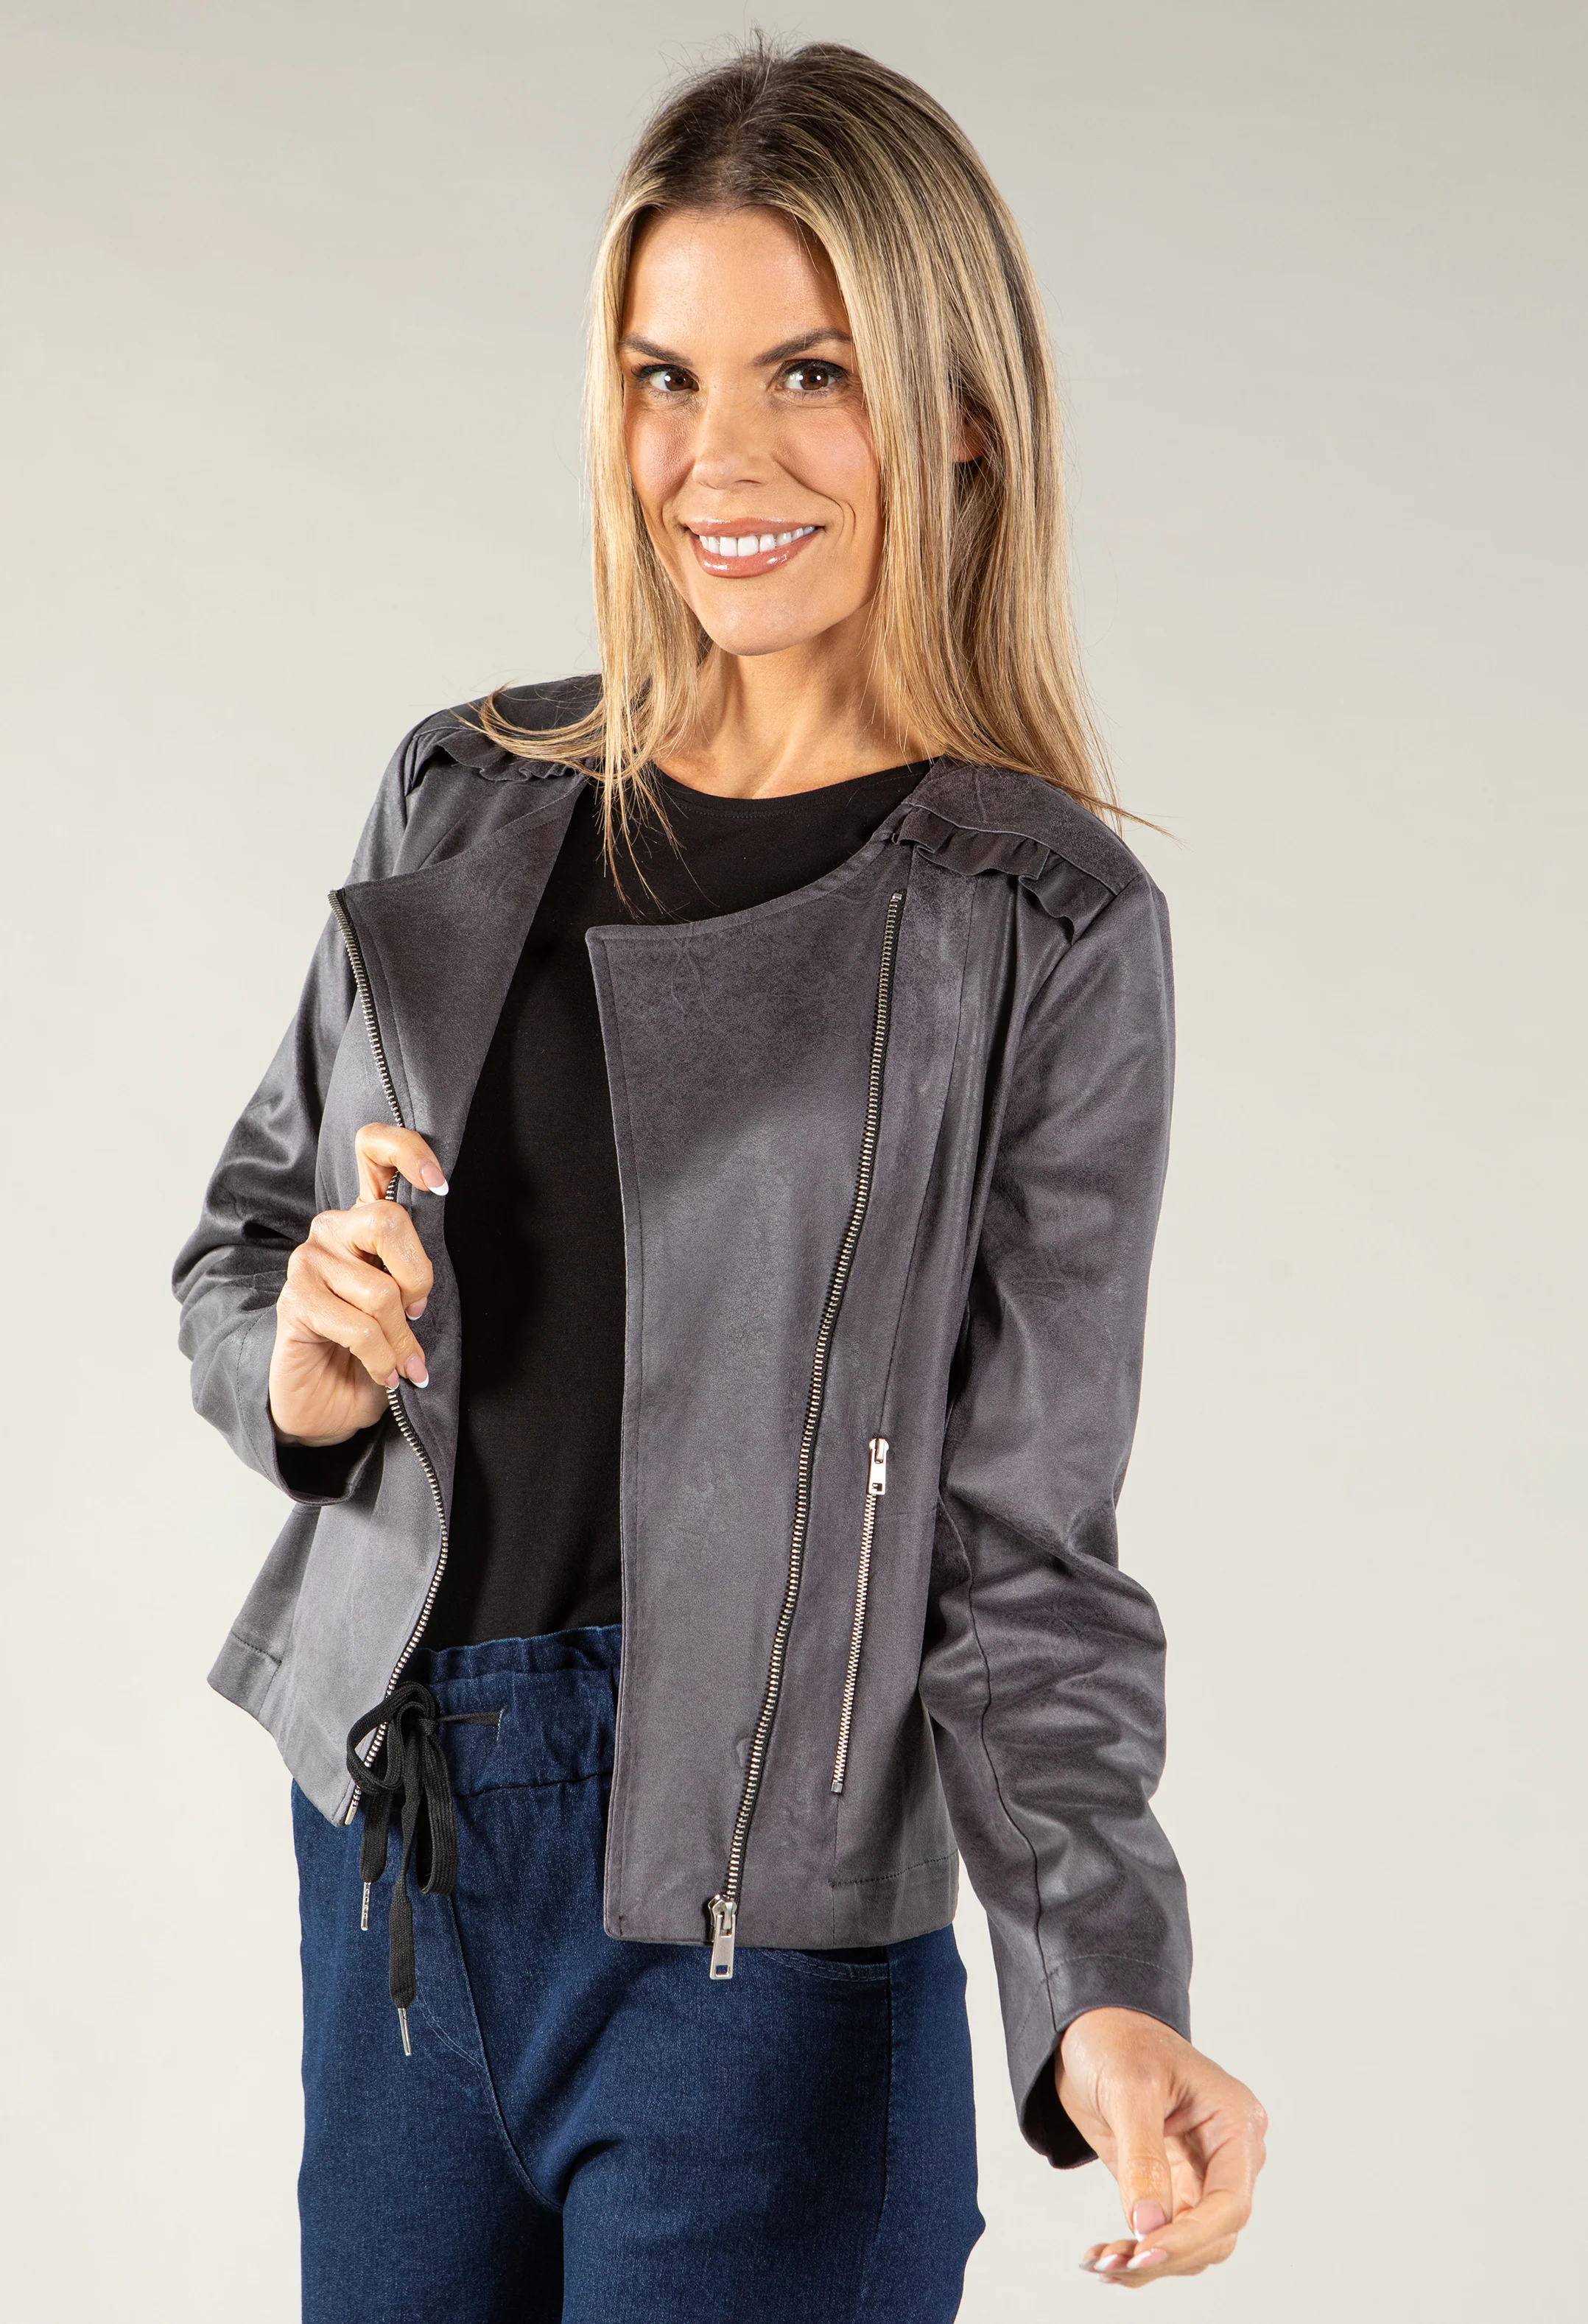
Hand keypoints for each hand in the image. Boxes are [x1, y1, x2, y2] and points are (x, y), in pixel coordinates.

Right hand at [267, 1124, 445, 1446]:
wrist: (330, 1405)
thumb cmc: (376, 1350)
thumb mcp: (409, 1306)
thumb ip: (417, 1275)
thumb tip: (431, 1281)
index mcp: (365, 1218)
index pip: (373, 1148)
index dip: (407, 1151)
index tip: (439, 1184)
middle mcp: (332, 1230)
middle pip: (389, 1221)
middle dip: (418, 1279)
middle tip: (418, 1313)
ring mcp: (308, 1263)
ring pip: (380, 1290)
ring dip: (401, 1338)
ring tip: (402, 1361)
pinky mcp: (295, 1302)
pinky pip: (359, 1327)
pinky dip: (383, 1358)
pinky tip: (386, 1373)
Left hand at [1057, 2007, 1265, 2286]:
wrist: (1090, 2029)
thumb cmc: (1117, 2040)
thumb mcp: (1128, 2090)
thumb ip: (1143, 2159)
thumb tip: (1148, 2227)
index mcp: (1234, 2121)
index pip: (1230, 2200)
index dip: (1191, 2235)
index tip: (1145, 2250)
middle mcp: (1227, 2154)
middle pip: (1215, 2233)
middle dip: (1167, 2255)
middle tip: (1113, 2266)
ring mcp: (1201, 2174)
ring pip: (1194, 2245)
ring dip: (1151, 2261)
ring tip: (1102, 2262)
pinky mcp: (1173, 2187)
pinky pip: (1167, 2235)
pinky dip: (1138, 2251)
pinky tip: (1104, 2257)